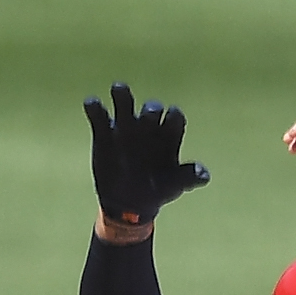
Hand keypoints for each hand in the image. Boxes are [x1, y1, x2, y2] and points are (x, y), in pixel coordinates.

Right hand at [84, 82, 209, 229]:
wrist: (128, 205)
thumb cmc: (157, 191)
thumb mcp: (174, 187)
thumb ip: (188, 177)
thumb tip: (203, 175)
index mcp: (168, 136)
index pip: (175, 118)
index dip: (175, 117)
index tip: (171, 119)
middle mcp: (148, 127)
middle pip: (151, 108)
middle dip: (151, 109)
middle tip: (149, 115)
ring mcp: (126, 128)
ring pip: (124, 102)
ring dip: (122, 94)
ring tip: (118, 89)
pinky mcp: (105, 133)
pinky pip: (99, 115)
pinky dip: (94, 108)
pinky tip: (92, 104)